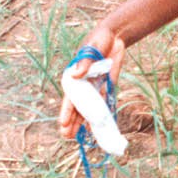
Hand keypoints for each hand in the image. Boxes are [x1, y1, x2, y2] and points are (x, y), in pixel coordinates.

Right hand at [58, 25, 125, 139]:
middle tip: (67, 136)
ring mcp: (94, 88)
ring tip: (78, 138)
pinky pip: (102, 105)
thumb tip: (77, 74)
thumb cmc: (98, 40)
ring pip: (88, 109)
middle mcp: (83, 85)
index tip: (63, 123)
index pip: (69, 97)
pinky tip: (97, 128)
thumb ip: (85, 61)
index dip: (66, 111)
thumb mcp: (91, 48)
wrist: (114, 38)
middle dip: (72, 122)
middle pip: (77, 107)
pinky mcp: (105, 88)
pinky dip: (100, 116)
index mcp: (75, 77)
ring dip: (84, 123)